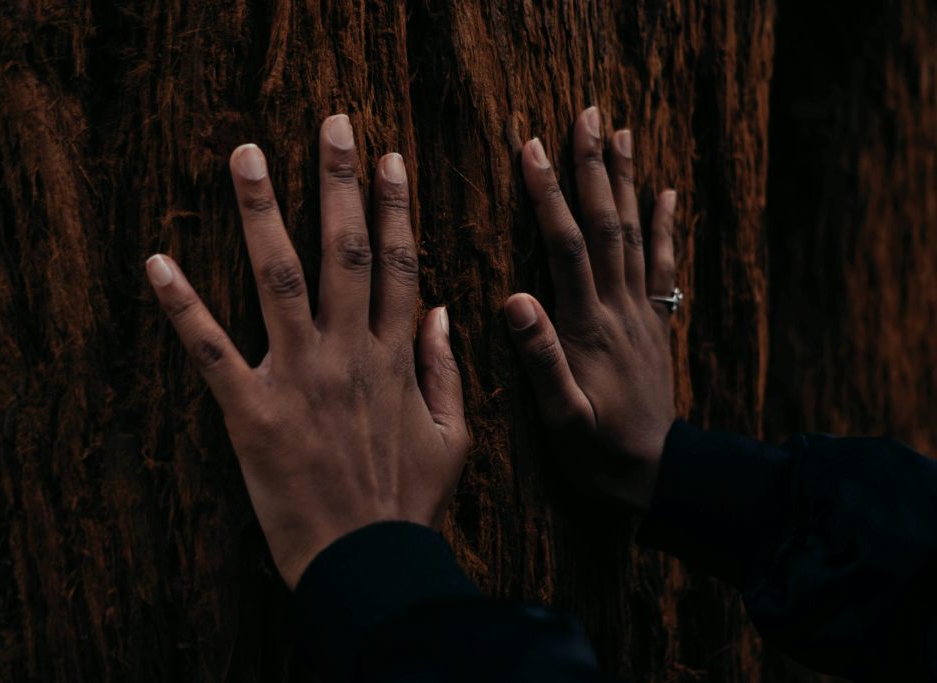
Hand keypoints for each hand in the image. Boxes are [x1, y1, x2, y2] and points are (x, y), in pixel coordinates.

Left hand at [146, 115, 468, 587]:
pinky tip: (157, 262)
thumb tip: (446, 311)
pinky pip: (212, 351)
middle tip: (331, 124)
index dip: (396, 207)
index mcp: (395, 358)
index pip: (400, 264)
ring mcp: (298, 377)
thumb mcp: (453, 436)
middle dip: (339, 182)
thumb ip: (447, 369)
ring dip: (261, 213)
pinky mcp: (251, 411)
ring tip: (246, 155)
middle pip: (345, 251)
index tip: (390, 158)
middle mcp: (348, 353)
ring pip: (279, 279)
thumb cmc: (408, 502)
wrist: (368, 562)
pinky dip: (183, 307)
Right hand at [505, 107, 676, 511]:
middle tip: (588, 115)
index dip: (549, 196)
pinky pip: (665, 268)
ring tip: (623, 134)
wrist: (654, 474)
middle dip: (594, 169)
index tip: (533, 148)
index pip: (567, 247)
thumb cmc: (596, 450)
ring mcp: (641, 314)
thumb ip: (540, 359)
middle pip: (608, 226)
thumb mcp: (558, 417)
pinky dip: (667, 228)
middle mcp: (618, 310)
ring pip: (637, 236)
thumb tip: (514, 299)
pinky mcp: (655, 325)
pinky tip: (668, 193)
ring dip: (629, 183)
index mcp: (587, 327)